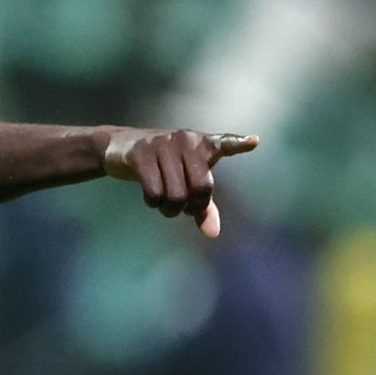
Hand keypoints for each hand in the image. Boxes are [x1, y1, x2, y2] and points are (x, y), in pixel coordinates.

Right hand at [99, 128, 259, 237]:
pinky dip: (153, 203)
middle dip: (191, 207)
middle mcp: (185, 140)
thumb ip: (203, 207)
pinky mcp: (141, 153)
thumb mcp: (185, 181)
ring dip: (169, 209)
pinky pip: (154, 192)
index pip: (224, 143)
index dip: (239, 143)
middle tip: (182, 208)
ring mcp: (162, 144)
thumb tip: (212, 234)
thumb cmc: (162, 166)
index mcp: (202, 144)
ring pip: (176, 194)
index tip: (254, 142)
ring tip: (163, 203)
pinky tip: (150, 198)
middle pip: (201, 187)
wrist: (121, 147)